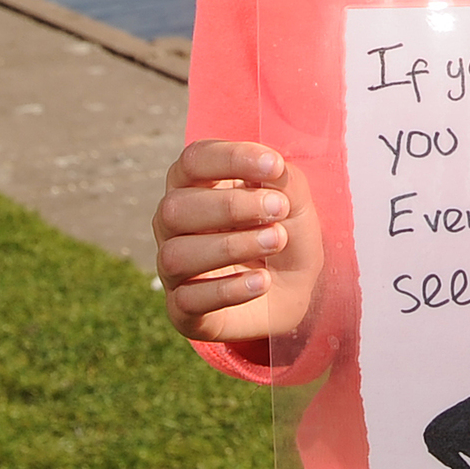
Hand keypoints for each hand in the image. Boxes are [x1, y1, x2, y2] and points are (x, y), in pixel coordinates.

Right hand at [154, 139, 321, 343]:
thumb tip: (271, 168)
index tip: (274, 166)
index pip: (193, 160)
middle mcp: (173, 224)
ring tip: (276, 241)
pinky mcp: (182, 309)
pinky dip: (228, 290)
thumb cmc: (284, 232)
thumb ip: (283, 179)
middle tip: (279, 208)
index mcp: (194, 185)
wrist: (295, 289)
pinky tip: (262, 282)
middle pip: (175, 207)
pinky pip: (188, 300)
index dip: (230, 158)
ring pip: (176, 255)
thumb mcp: (294, 201)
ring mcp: (173, 268)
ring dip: (231, 246)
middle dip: (231, 206)